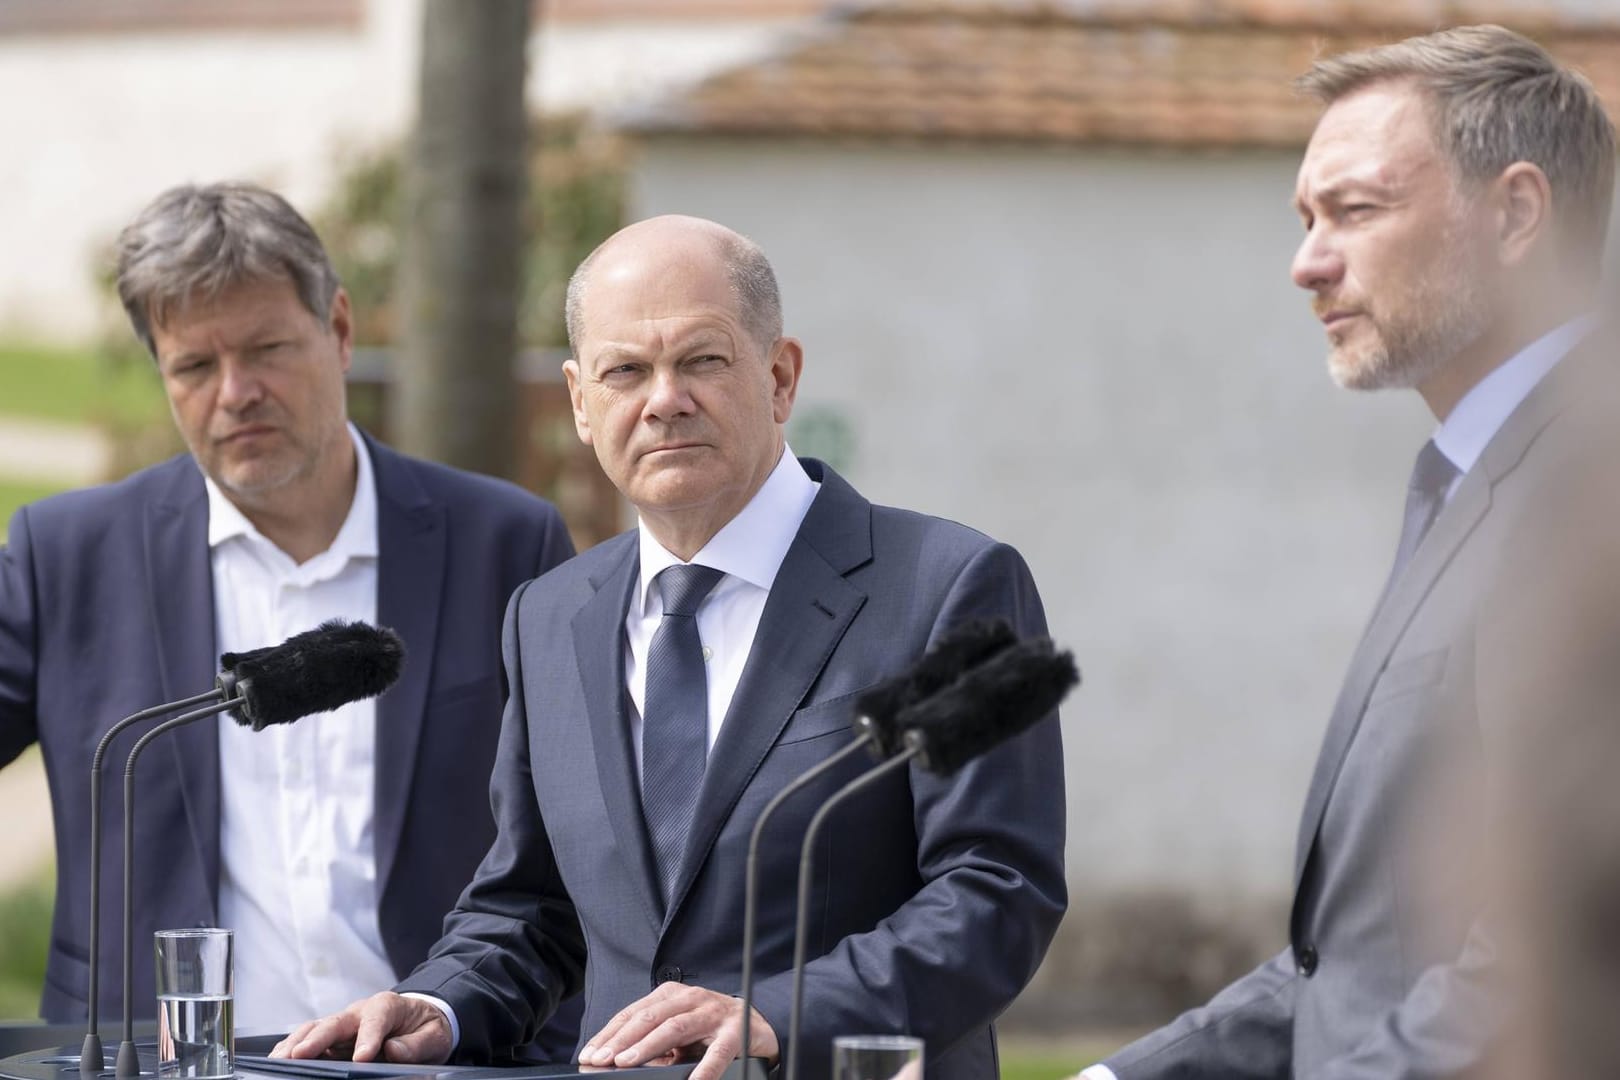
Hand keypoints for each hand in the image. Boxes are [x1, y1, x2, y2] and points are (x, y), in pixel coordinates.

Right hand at [269, 992, 451, 1063]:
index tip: (362, 1058)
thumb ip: (416, 1044)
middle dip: (317, 1039)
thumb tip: (394, 1050)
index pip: (376, 1020)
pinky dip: (292, 1048)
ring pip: (314, 1029)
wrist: (421, 1019)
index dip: (368, 1038)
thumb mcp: (434, 1036)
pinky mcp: (332, 1037)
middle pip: (335, 1022)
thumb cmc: (426, 1028)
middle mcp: (359, 1011)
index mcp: (387, 1006)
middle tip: (300, 1056)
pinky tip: (279, 1060)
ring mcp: (342, 1024)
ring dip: (296, 1044)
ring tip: (280, 1061)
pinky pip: (308, 1040)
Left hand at [579, 983, 777, 1078]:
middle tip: (601, 1059)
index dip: (610, 1033)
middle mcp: (691, 998)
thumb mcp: (677, 1029)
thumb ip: (653, 1041)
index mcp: (672, 995)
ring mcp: (713, 1013)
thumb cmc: (709, 1028)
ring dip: (648, 1046)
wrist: (756, 1024)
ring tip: (627, 1061)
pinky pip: (717, 1052)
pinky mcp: (735, 1032)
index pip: (634, 1013)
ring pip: (674, 1027)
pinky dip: (703, 1069)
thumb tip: (619, 1061)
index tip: (590, 1053)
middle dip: (621, 1039)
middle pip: (649, 1017)